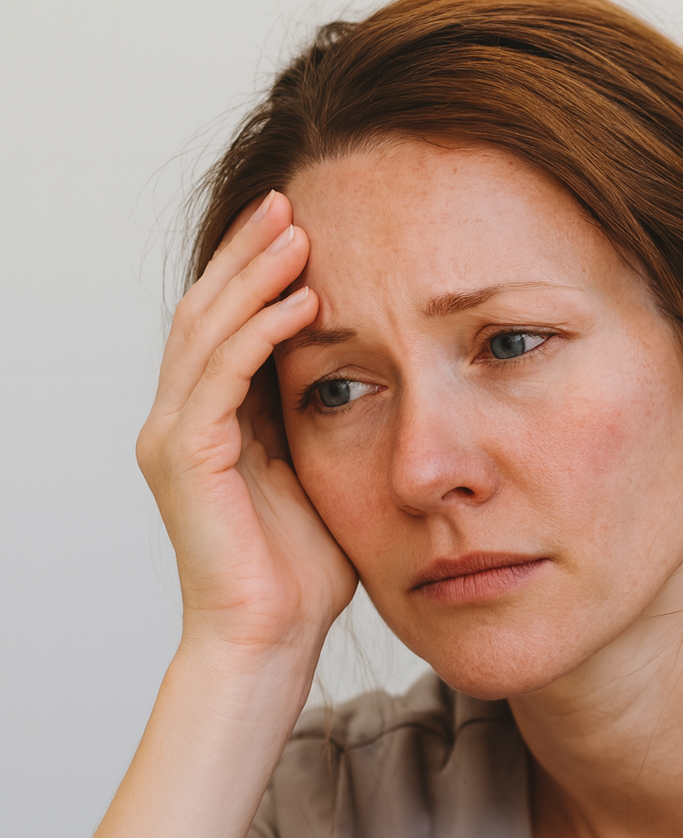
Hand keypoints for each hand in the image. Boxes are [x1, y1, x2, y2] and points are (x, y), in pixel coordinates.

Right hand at [136, 191, 356, 662]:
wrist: (269, 638)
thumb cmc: (300, 570)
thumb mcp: (316, 475)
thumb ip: (315, 422)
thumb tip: (352, 372)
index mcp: (210, 422)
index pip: (226, 324)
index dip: (256, 271)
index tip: (301, 225)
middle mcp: (180, 420)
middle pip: (207, 311)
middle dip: (248, 252)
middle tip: (291, 199)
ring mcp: (175, 436)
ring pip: (209, 330)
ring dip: (255, 275)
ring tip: (297, 228)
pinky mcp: (186, 457)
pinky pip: (223, 375)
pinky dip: (261, 331)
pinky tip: (303, 299)